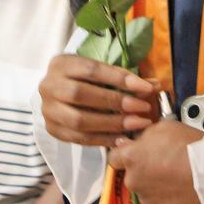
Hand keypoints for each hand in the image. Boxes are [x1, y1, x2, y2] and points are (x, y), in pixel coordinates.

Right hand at [39, 54, 159, 146]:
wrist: (57, 93)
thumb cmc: (84, 78)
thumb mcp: (99, 70)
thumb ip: (124, 77)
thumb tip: (155, 85)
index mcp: (61, 64)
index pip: (92, 70)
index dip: (119, 79)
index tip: (145, 88)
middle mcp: (48, 86)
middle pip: (81, 95)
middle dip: (116, 102)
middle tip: (143, 108)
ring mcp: (48, 110)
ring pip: (79, 120)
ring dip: (112, 124)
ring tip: (137, 124)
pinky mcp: (53, 130)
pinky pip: (79, 139)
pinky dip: (103, 139)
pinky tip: (123, 137)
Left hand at [108, 121, 203, 203]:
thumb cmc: (191, 147)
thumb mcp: (166, 127)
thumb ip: (146, 135)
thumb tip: (136, 143)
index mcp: (132, 158)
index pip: (115, 157)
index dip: (126, 154)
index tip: (138, 154)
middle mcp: (133, 182)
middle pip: (134, 176)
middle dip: (146, 172)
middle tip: (168, 167)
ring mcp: (146, 202)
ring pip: (148, 194)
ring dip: (159, 188)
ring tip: (181, 182)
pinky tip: (184, 196)